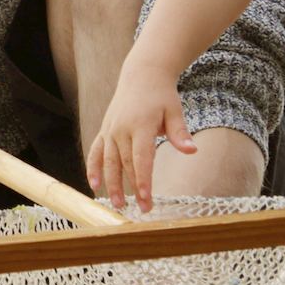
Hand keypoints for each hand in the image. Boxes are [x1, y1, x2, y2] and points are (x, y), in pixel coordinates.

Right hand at [91, 67, 195, 211]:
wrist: (142, 75)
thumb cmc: (162, 96)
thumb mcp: (175, 111)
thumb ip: (180, 133)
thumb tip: (192, 151)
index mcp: (141, 124)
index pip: (142, 157)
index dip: (143, 179)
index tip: (147, 198)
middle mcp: (122, 129)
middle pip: (125, 163)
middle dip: (133, 188)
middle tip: (141, 209)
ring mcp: (110, 130)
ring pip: (109, 161)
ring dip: (112, 184)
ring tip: (118, 205)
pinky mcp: (104, 130)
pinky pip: (96, 152)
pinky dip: (93, 168)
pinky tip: (93, 185)